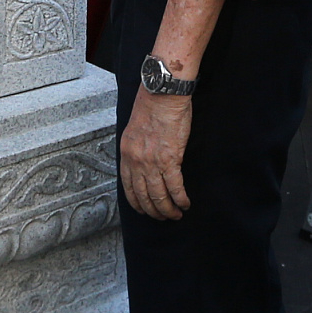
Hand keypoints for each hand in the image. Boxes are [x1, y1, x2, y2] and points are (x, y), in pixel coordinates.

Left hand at [120, 89, 192, 219]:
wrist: (162, 94)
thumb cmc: (151, 107)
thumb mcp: (134, 131)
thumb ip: (136, 150)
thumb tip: (143, 165)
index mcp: (126, 153)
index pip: (128, 187)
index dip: (137, 203)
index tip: (144, 210)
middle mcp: (136, 161)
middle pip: (143, 195)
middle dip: (153, 211)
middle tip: (162, 217)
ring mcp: (152, 161)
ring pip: (159, 196)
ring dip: (168, 210)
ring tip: (175, 215)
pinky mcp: (170, 159)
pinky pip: (175, 187)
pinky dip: (180, 199)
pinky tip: (185, 204)